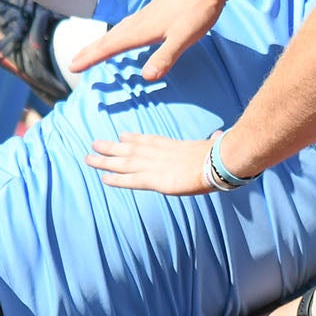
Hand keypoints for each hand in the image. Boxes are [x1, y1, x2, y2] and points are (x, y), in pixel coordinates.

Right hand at [69, 0, 241, 79]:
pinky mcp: (155, 12)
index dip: (91, 57)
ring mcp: (146, 15)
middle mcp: (139, 21)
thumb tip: (146, 77)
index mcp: (142, 30)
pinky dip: (117, 34)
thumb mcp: (184, 38)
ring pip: (117, 31)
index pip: (110, 47)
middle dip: (90, 52)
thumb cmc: (198, 10)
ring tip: (91, 52)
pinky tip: (122, 35)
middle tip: (73, 63)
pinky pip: (128, 26)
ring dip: (102, 43)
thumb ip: (165, 57)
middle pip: (108, 39)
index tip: (73, 67)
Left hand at [87, 131, 219, 194]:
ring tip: (89, 158)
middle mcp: (162, 153)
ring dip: (106, 161)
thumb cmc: (226, 153)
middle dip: (112, 147)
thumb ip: (214, 140)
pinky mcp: (157, 180)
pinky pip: (132, 180)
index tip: (122, 136)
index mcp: (176, 146)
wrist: (223, 160)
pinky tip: (104, 178)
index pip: (150, 140)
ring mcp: (158, 165)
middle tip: (94, 144)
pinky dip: (117, 179)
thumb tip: (220, 134)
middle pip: (132, 149)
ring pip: (125, 162)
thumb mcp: (217, 143)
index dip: (134, 139)